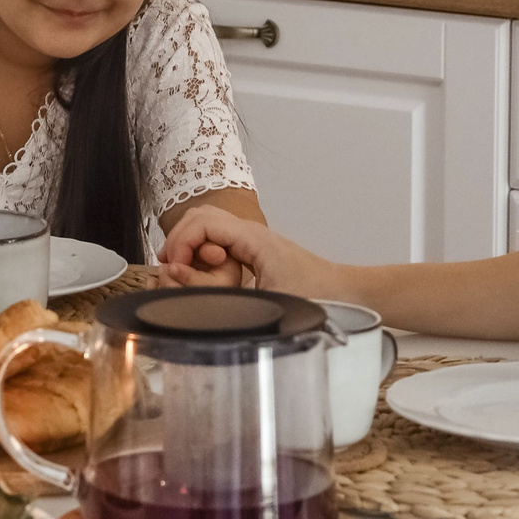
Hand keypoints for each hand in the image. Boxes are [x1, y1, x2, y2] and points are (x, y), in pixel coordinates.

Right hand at [158, 208, 345, 300]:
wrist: (346, 294)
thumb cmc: (316, 297)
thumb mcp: (265, 301)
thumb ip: (217, 295)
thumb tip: (178, 281)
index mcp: (252, 237)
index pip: (200, 224)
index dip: (180, 244)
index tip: (174, 271)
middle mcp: (249, 232)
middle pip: (199, 216)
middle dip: (179, 240)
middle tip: (172, 269)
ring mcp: (251, 240)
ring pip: (207, 227)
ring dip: (190, 246)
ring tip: (186, 273)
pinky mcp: (253, 252)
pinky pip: (219, 242)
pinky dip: (203, 254)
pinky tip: (206, 277)